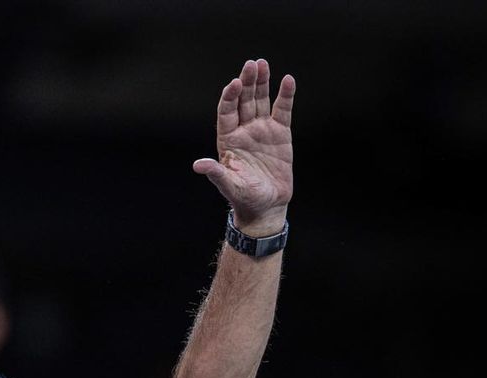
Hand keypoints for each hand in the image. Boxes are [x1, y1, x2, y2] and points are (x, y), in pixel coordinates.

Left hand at [193, 58, 294, 234]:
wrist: (267, 205)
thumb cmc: (245, 197)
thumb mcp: (230, 186)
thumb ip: (216, 173)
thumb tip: (198, 165)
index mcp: (228, 140)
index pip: (226, 112)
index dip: (229, 97)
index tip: (234, 83)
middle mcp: (243, 131)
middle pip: (244, 101)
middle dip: (247, 83)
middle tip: (251, 64)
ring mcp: (262, 130)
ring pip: (261, 100)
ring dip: (262, 83)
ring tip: (263, 64)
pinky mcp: (280, 133)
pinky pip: (282, 110)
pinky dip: (285, 96)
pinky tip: (288, 80)